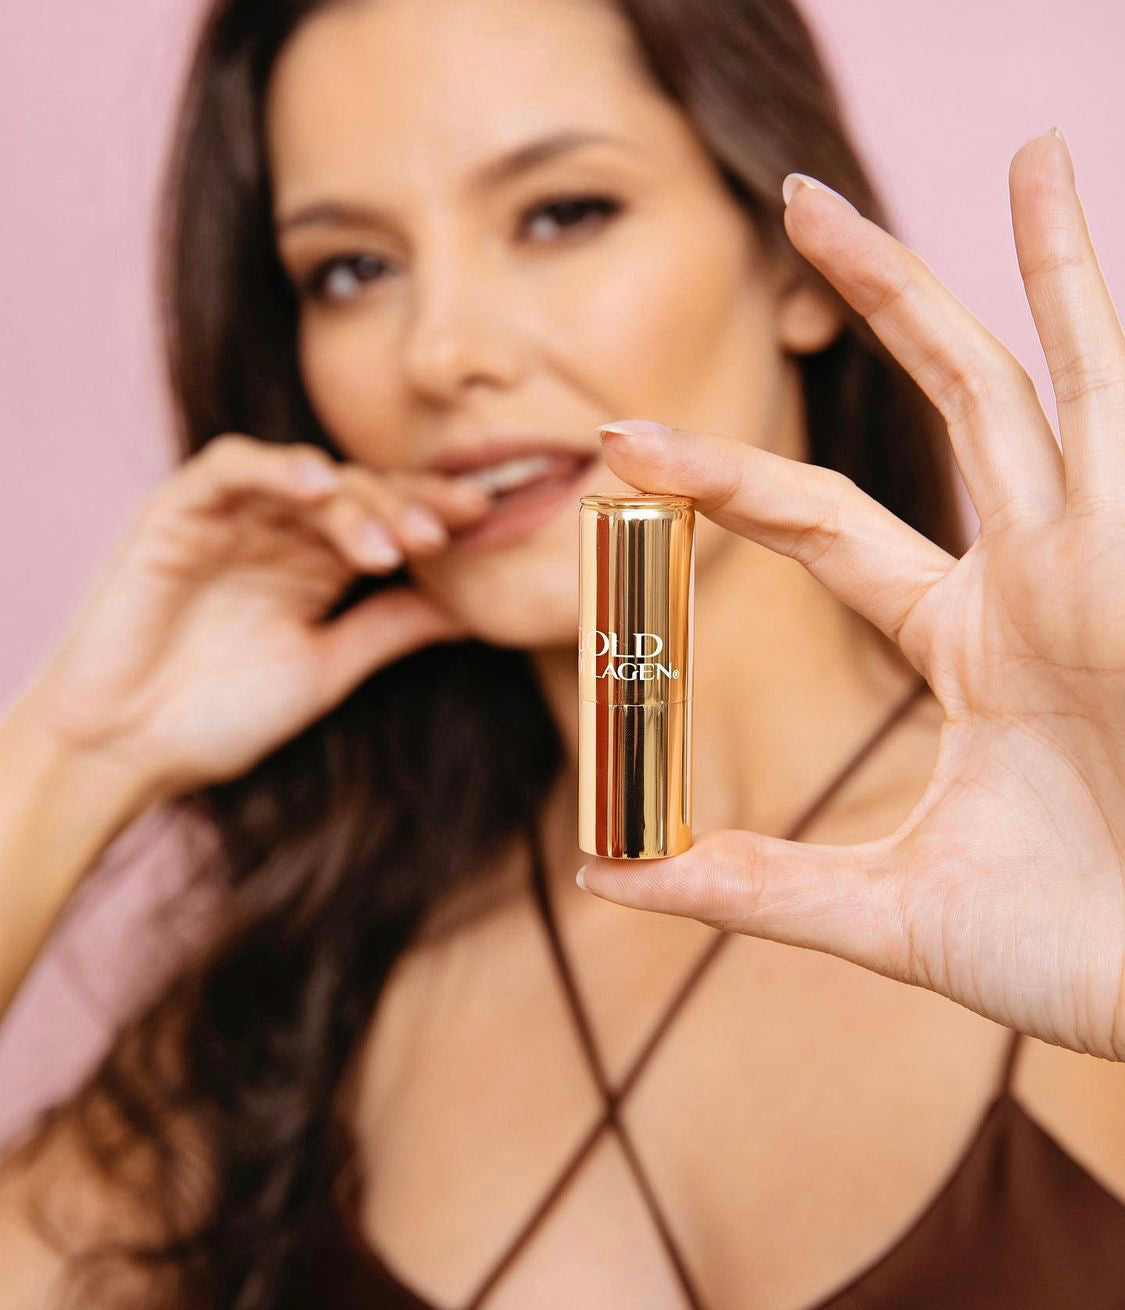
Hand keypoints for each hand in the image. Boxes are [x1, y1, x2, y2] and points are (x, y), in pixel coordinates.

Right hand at [21, 435, 490, 801]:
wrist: (124, 749)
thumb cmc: (219, 716)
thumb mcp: (327, 669)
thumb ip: (392, 630)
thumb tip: (475, 610)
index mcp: (318, 566)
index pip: (388, 522)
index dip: (436, 516)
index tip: (489, 521)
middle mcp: (280, 532)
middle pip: (358, 492)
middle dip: (408, 507)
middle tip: (447, 531)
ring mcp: (230, 517)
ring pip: (307, 477)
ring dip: (354, 502)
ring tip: (392, 544)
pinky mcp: (178, 511)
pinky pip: (231, 469)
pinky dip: (276, 469)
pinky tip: (318, 485)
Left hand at [576, 129, 1124, 1061]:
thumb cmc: (1075, 956)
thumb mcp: (885, 910)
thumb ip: (746, 884)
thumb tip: (604, 875)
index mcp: (970, 643)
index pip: (828, 523)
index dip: (729, 479)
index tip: (626, 446)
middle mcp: (1038, 579)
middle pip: (948, 402)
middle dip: (881, 295)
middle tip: (799, 197)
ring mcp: (1105, 557)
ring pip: (1056, 374)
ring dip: (1037, 260)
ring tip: (1028, 143)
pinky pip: (1120, 399)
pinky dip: (1096, 301)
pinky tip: (1061, 197)